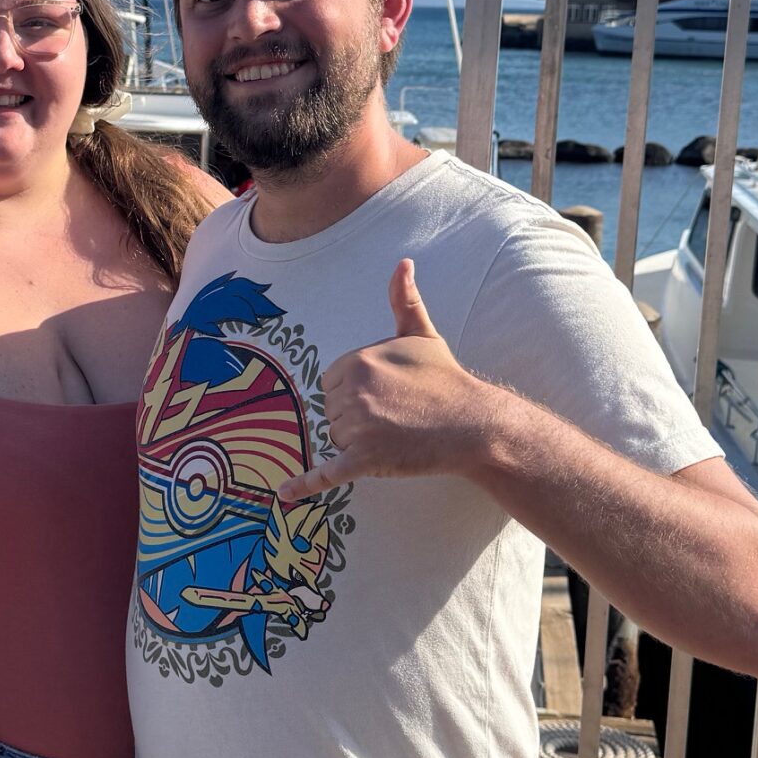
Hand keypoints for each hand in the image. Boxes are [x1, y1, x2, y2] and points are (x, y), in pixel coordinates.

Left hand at [278, 260, 493, 501]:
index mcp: (358, 360)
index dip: (353, 391)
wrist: (474, 423)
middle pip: (330, 410)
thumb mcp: (421, 333)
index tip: (385, 395)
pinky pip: (328, 472)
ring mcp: (360, 426)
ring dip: (357, 442)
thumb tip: (403, 263)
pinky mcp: (367, 459)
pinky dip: (305, 484)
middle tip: (395, 416)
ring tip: (395, 433)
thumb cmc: (445, 379)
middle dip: (355, 416)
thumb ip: (404, 299)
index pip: (329, 381)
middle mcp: (355, 390)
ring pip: (335, 438)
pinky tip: (283, 494)